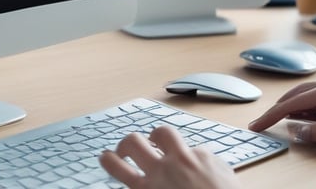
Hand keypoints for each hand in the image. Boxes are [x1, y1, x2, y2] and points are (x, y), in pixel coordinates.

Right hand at [99, 126, 240, 188]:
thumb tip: (139, 185)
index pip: (115, 165)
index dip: (107, 159)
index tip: (107, 157)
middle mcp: (163, 169)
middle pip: (132, 141)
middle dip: (126, 143)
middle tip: (129, 151)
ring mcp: (186, 159)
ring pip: (162, 132)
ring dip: (157, 138)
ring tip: (158, 144)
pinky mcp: (208, 156)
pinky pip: (194, 148)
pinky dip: (191, 156)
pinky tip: (197, 168)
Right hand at [249, 79, 315, 148]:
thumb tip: (295, 130)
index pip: (294, 103)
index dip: (273, 114)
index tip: (258, 124)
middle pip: (295, 94)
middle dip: (277, 109)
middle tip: (262, 123)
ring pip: (304, 95)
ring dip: (290, 108)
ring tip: (276, 121)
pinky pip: (315, 99)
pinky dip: (303, 108)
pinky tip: (300, 117)